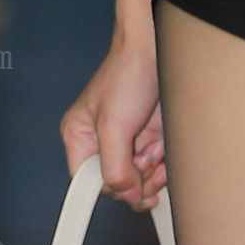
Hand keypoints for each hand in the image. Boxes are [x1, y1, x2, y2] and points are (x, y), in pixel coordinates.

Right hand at [61, 31, 164, 210]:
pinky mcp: (149, 142)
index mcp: (80, 138)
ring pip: (140, 181)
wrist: (158, 51)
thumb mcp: (114, 125)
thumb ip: (113, 165)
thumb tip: (123, 193)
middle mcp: (102, 144)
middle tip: (145, 160)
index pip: (87, 183)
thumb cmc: (128, 72)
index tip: (126, 190)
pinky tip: (163, 147)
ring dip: (153, 171)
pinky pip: (157, 170)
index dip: (108, 188)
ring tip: (154, 148)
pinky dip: (164, 164)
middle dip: (136, 177)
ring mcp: (127, 144)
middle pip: (118, 185)